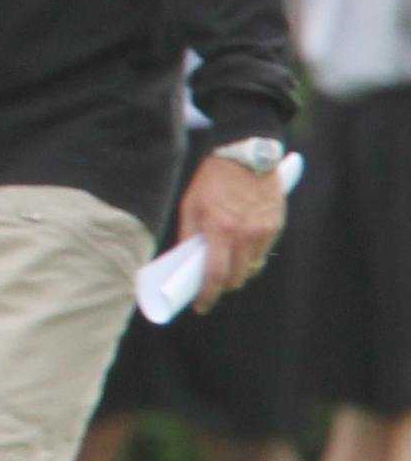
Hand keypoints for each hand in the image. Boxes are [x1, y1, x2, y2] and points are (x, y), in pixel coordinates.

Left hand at [179, 154, 285, 313]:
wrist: (246, 154)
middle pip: (237, 277)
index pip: (214, 274)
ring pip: (252, 267)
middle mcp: (244, 234)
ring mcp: (263, 231)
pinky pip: (264, 252)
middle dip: (224, 284)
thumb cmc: (213, 178)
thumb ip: (188, 233)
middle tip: (213, 280)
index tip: (200, 305)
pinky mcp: (276, 226)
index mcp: (219, 229)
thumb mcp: (191, 202)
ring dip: (240, 269)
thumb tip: (184, 259)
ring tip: (228, 260)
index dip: (207, 295)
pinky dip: (253, 254)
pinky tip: (243, 244)